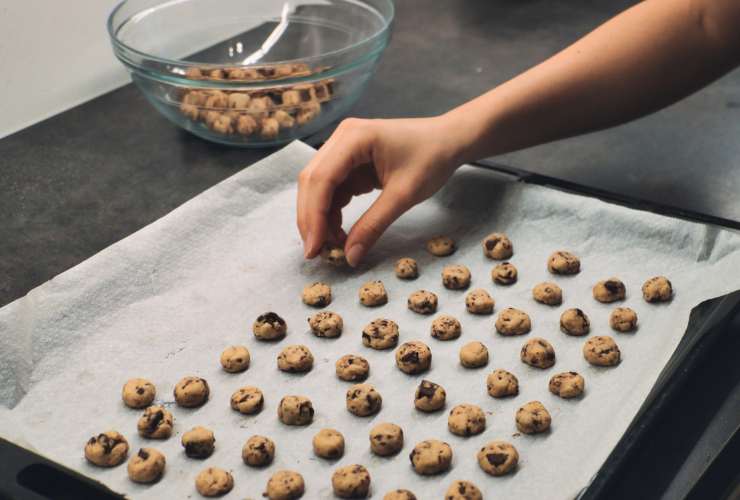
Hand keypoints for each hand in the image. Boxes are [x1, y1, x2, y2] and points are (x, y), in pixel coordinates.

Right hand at [297, 115, 464, 266]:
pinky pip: (332, 189)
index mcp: (354, 138)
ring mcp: (343, 148)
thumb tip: (350, 257)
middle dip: (311, 219)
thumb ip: (373, 226)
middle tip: (316, 253)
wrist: (449, 141)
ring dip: (319, 218)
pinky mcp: (349, 161)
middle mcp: (342, 138)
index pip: (321, 180)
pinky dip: (332, 212)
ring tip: (331, 246)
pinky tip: (340, 233)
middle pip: (312, 182)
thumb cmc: (432, 158)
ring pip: (318, 188)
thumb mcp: (403, 196)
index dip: (313, 217)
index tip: (313, 248)